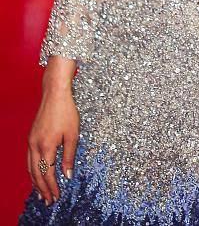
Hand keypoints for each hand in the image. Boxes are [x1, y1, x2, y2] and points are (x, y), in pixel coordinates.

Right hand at [27, 82, 79, 205]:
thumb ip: (69, 156)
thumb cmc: (66, 112)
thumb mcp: (73, 135)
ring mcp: (31, 141)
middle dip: (42, 189)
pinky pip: (29, 159)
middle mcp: (35, 146)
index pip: (48, 173)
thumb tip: (68, 175)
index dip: (52, 187)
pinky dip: (33, 171)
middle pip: (37, 174)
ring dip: (36, 182)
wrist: (55, 94)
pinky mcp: (31, 137)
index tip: (57, 197)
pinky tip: (37, 174)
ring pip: (30, 168)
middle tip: (48, 201)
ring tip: (42, 193)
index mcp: (47, 146)